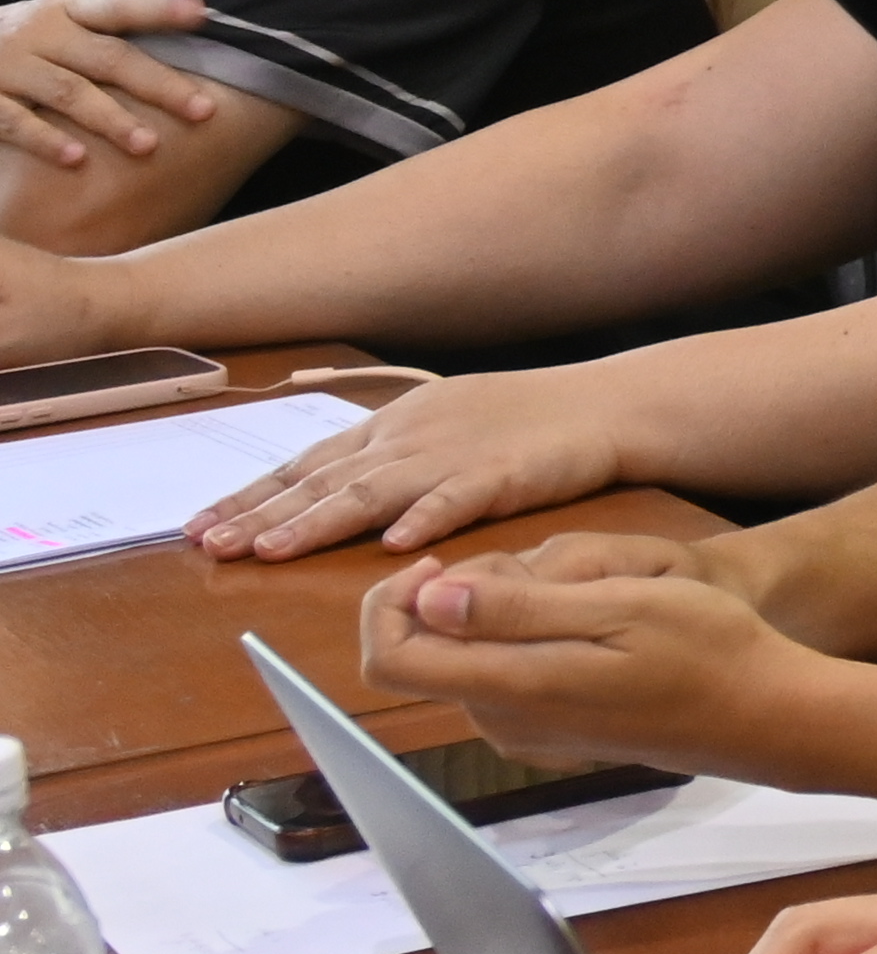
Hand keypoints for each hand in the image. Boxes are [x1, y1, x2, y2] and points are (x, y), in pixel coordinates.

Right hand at [0, 0, 216, 171]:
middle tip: (202, 110)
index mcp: (65, 12)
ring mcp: (9, 64)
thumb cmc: (17, 46)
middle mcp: (41, 33)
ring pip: (68, 92)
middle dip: (158, 84)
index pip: (118, 7)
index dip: (158, 9)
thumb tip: (187, 39)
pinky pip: (16, 121)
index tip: (201, 12)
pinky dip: (46, 140)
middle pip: (108, 57)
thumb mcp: (53, 27)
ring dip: (110, 119)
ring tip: (148, 145)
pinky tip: (76, 160)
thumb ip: (101, 37)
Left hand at [193, 369, 618, 559]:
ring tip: (270, 549)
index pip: (304, 464)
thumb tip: (332, 485)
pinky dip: (423, 520)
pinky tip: (394, 546)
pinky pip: (456, 501)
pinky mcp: (500, 475)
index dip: (249, 495)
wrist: (601, 404)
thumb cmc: (524, 419)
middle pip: (322, 480)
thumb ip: (387, 455)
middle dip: (259, 513)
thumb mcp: (439, 424)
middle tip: (208, 544)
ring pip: (370, 492)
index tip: (198, 525)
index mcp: (390, 427)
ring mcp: (451, 455)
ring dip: (317, 522)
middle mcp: (407, 439)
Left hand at [356, 536, 787, 768]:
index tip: (440, 562)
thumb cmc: (706, 650)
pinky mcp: (550, 734)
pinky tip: (583, 625)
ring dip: (493, 616)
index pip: (389, 656)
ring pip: (464, 660)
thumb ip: (518, 607)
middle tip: (537, 568)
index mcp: (512, 685)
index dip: (386, 603)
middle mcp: (502, 719)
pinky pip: (499, 678)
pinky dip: (517, 640)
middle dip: (455, 596)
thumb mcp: (619, 604)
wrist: (763, 714)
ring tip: (576, 593)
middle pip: (426, 651)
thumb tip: (429, 598)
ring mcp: (525, 732)